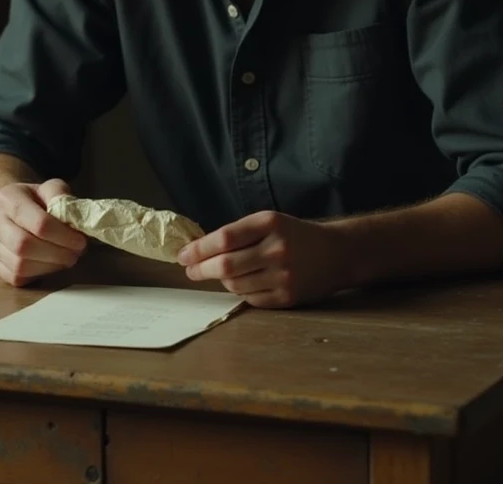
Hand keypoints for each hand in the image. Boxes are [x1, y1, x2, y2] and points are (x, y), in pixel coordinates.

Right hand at [0, 178, 86, 286]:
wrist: (10, 208)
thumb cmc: (35, 199)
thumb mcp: (50, 188)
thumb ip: (62, 198)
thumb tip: (76, 221)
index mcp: (8, 198)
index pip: (38, 222)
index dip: (63, 236)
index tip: (80, 241)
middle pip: (25, 246)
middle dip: (56, 254)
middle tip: (76, 254)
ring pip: (19, 266)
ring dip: (49, 266)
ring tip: (66, 259)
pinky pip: (16, 277)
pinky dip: (38, 274)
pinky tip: (51, 264)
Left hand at [178, 210, 351, 308]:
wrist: (336, 253)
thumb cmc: (295, 235)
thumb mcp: (270, 222)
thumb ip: (239, 233)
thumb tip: (200, 249)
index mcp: (270, 223)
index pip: (224, 238)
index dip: (199, 249)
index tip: (183, 255)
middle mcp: (277, 249)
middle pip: (225, 265)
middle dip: (201, 269)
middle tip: (190, 270)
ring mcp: (283, 275)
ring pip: (235, 284)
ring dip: (221, 281)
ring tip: (219, 274)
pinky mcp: (287, 297)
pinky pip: (250, 298)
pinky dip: (240, 291)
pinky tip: (242, 283)